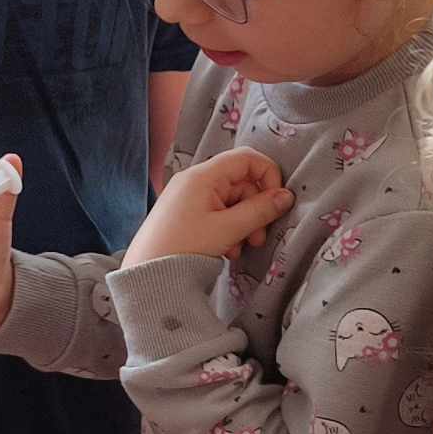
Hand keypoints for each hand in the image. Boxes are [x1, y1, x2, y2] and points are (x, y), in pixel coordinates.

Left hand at [123, 149, 292, 268]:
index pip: (246, 158)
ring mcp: (188, 198)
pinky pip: (217, 214)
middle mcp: (194, 181)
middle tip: (257, 238)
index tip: (276, 202)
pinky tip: (225, 250)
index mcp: (203, 176)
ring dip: (243, 224)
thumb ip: (260, 210)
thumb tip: (286, 196)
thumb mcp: (228, 229)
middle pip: (241, 183)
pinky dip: (228, 230)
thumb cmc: (184, 248)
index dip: (267, 176)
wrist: (146, 275)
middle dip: (255, 210)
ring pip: (231, 202)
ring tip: (240, 248)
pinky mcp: (185, 215)